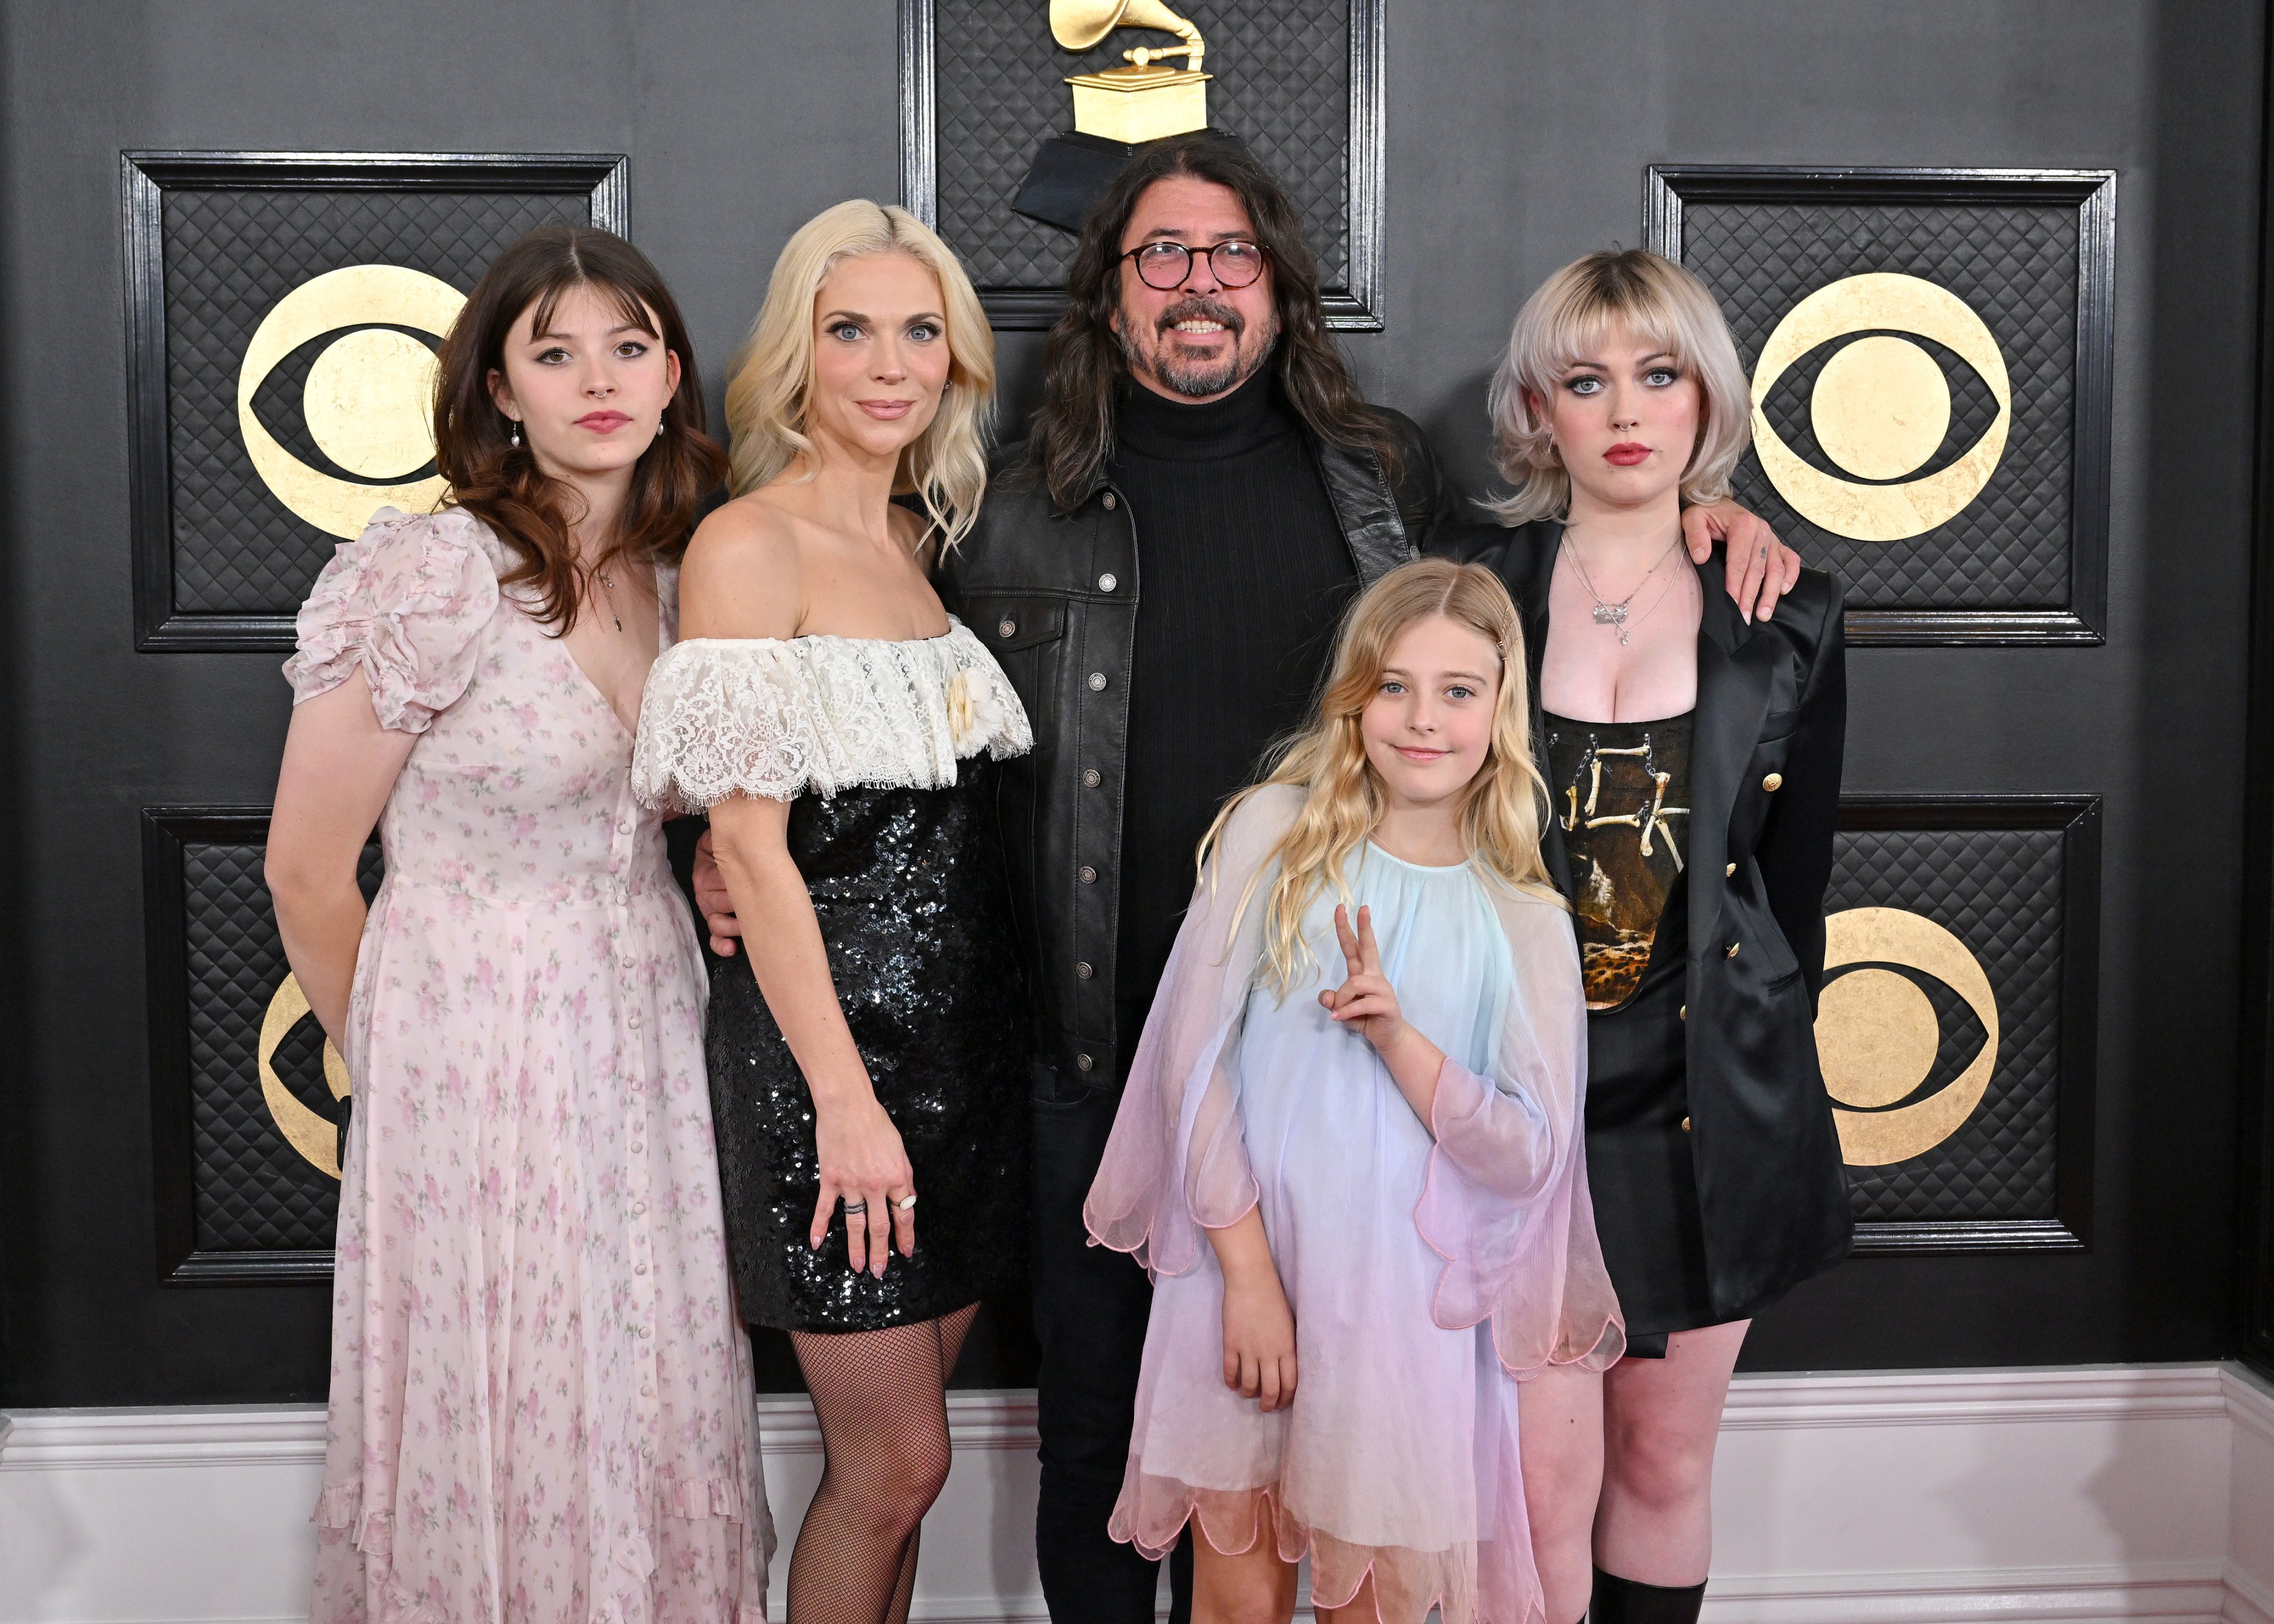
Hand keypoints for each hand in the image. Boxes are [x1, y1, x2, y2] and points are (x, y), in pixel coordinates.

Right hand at [692, 829, 741, 955]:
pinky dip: (721, 944)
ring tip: (747, 924)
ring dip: (734, 926)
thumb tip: (731, 842)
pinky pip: (715, 937)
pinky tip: (731, 947)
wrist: (732, 854)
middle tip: (756, 899)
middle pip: (718, 903)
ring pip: (717, 922)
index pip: (715, 881)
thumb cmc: (733, 848)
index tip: (753, 882)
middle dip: (738, 903)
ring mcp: (710, 909)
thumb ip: (718, 841)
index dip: (735, 883)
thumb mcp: (719, 840)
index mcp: (704, 871)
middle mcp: (704, 891)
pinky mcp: (717, 924)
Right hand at [810, 1090, 916, 1275]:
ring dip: (856, 1247)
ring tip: (857, 1267)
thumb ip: (903, 1176)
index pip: (904, 1214)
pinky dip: (819, 1227)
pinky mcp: (830, 1179)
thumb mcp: (899, 1149)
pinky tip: (816, 1244)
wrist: (848, 1106)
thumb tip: (907, 1198)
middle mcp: (875, 1185)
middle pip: (880, 1226)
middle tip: (879, 1272)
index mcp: (896, 1177)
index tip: (905, 1252)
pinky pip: (825, 1208)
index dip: (905, 1236)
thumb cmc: (876, 1123)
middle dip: (880, 1252)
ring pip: (855, 1223)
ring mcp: (851, 1184)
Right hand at [1220, 1267, 1298, 1411]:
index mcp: (1287, 1348)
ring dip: (1248, 1394)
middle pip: (1270, 1389)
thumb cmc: (1274, 1299)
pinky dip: (1231, 1382)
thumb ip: (1288, 1347)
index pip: (1290, 1383)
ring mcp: (1248, 1349)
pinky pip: (1230, 1371)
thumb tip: (1286, 1367)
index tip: (1282, 1401)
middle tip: (1265, 1407)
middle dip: (1268, 1403)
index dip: (1286, 1397)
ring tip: (1247, 1394)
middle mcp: (1269, 1353)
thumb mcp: (1290, 1325)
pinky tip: (1232, 1384)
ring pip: (1249, 1384)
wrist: (1251, 1281)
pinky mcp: (1231, 1344)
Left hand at [1318, 904, 1410, 1053]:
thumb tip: (1327, 997)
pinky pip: (1361, 1003)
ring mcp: (1382, 988)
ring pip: (1354, 983)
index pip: (1353, 946)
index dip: (1347, 928)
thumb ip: (1332, 1000)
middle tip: (1362, 908)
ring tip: (1337, 1012)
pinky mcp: (1387, 1004)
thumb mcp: (1341, 1009)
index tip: (1342, 908)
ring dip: (1341, 999)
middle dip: (1365, 927)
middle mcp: (1374, 975)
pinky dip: (1346, 1011)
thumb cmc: (1364, 1018)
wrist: (1388, 1037)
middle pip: (1368, 947)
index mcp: (1363, 972)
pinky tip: (1337, 1018)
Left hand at [1681, 500, 1801, 624]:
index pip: (1739, 562)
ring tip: (1763, 614)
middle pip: (1758, 570)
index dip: (1735, 585)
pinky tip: (1784, 592)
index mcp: (1743, 525)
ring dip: (1771, 593)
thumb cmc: (1705, 514)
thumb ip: (1695, 535)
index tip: (1731, 604)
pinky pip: (1791, 560)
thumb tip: (1701, 557)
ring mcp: (1771, 538)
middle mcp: (1762, 531)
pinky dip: (1791, 575)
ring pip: (1776, 569)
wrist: (1718, 505)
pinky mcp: (1777, 544)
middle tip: (1744, 618)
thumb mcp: (1693, 518)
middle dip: (1751, 596)